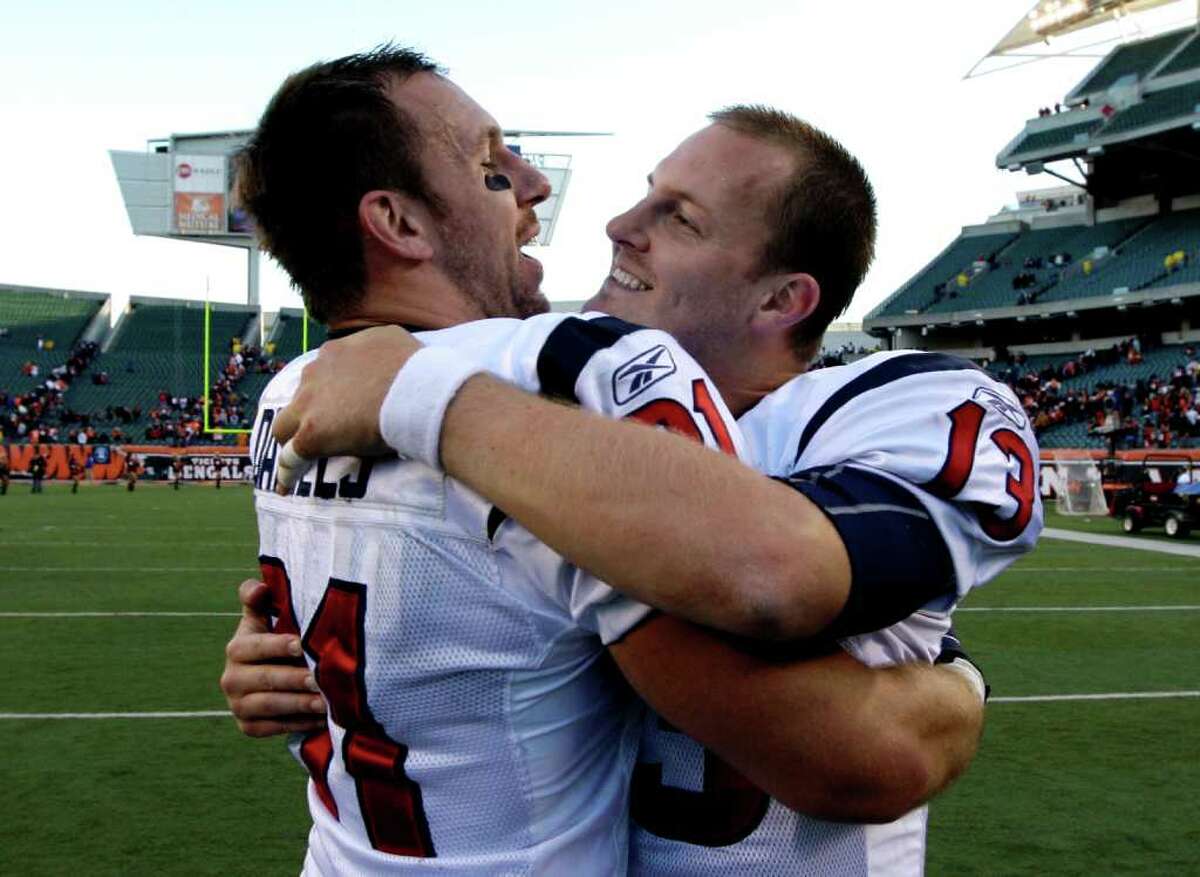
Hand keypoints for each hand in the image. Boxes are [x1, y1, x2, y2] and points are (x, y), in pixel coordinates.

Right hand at [220, 578, 326, 736]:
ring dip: (299, 704)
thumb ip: (258, 598)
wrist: (270, 678)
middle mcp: (230, 678)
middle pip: (265, 679)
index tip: (302, 644)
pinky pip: (275, 727)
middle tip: (321, 679)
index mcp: (236, 649)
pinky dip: (300, 724)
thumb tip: (259, 588)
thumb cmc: (273, 638)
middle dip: (295, 679)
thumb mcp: (264, 617)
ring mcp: (238, 705)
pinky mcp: (248, 727)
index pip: (254, 647)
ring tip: (325, 702)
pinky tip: (323, 718)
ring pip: (270, 705)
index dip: (277, 645)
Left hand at [272, 325, 423, 492]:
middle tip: (327, 429)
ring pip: (286, 425)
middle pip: (300, 397)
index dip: (330, 391)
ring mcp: (310, 404)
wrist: (416, 391)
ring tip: (301, 458)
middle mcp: (315, 373)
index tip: (341, 403)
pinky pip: (291, 457)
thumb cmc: (414, 368)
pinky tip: (287, 487)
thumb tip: (381, 356)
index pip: (323, 373)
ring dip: (293, 439)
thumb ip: (375, 347)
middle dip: (309, 412)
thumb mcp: (391, 340)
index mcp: (334, 352)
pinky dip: (288, 472)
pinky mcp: (312, 434)